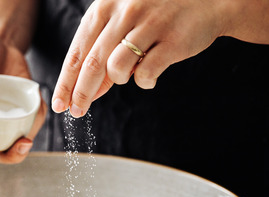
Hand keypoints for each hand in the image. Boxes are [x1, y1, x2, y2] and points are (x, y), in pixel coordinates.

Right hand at [0, 32, 46, 163]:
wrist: (1, 44)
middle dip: (7, 157)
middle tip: (19, 145)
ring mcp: (5, 121)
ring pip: (14, 146)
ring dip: (23, 149)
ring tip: (27, 138)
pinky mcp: (23, 113)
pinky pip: (31, 125)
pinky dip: (37, 122)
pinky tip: (39, 108)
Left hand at [51, 0, 227, 116]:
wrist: (209, 2)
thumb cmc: (159, 14)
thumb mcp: (126, 23)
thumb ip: (105, 52)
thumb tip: (86, 91)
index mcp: (106, 5)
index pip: (78, 50)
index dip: (66, 81)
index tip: (59, 104)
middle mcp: (125, 11)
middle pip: (92, 63)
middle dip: (81, 93)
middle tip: (76, 112)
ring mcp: (150, 24)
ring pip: (117, 68)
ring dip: (120, 80)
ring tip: (131, 74)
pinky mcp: (172, 40)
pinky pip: (146, 73)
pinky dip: (144, 81)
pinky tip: (150, 75)